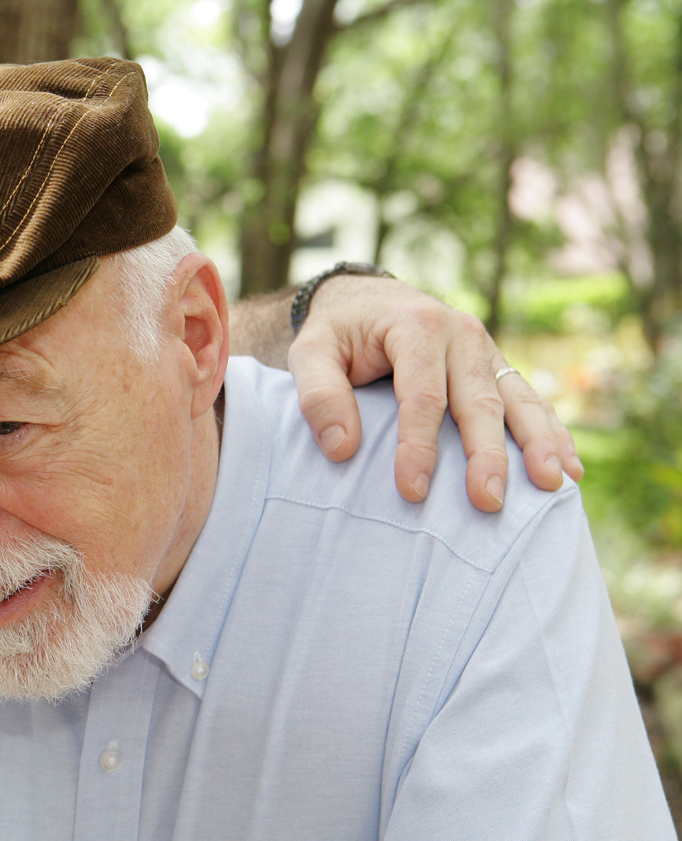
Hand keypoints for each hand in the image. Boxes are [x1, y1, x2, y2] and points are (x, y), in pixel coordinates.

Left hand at [288, 275, 582, 510]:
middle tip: (488, 501)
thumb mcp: (309, 353)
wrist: (365, 300)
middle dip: (486, 455)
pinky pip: (529, 402)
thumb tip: (341, 448)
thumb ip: (318, 395)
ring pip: (518, 400)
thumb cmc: (336, 334)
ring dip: (538, 444)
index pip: (422, 396)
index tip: (413, 491)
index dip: (419, 446)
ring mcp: (486, 352)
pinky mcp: (496, 368)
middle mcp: (462, 335)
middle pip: (479, 403)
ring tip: (553, 484)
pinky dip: (551, 433)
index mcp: (417, 327)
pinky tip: (568, 468)